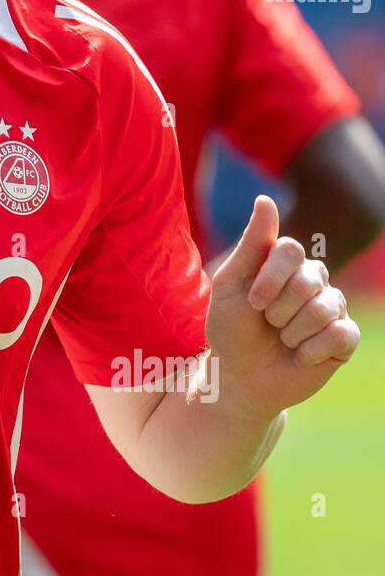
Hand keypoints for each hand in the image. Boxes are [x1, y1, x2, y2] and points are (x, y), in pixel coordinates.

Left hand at [207, 195, 358, 415]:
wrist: (239, 377)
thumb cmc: (231, 327)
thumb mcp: (231, 284)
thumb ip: (251, 243)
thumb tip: (265, 199)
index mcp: (288, 262)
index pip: (292, 251)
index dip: (270, 279)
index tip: (252, 301)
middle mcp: (316, 280)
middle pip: (309, 280)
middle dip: (278, 309)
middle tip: (268, 323)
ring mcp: (333, 308)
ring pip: (324, 309)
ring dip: (292, 332)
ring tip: (282, 339)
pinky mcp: (345, 339)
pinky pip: (340, 335)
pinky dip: (311, 351)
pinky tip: (300, 356)